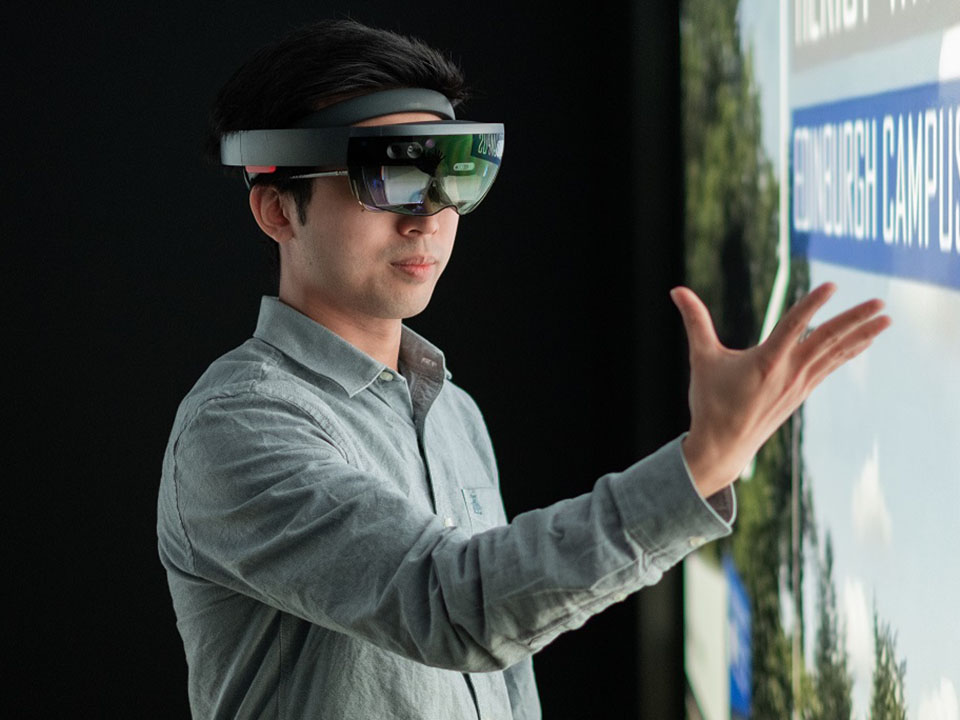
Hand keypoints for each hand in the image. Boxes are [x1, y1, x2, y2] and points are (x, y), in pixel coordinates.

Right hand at [670, 282, 891, 497]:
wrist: (724, 446)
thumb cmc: (710, 401)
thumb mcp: (701, 358)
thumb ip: (695, 321)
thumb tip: (676, 289)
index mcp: (766, 362)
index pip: (793, 326)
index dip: (811, 304)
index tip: (832, 286)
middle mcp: (789, 372)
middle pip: (827, 339)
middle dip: (856, 320)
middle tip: (881, 302)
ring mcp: (799, 384)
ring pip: (835, 353)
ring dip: (862, 335)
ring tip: (886, 318)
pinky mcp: (801, 392)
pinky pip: (830, 366)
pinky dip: (849, 351)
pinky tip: (863, 341)